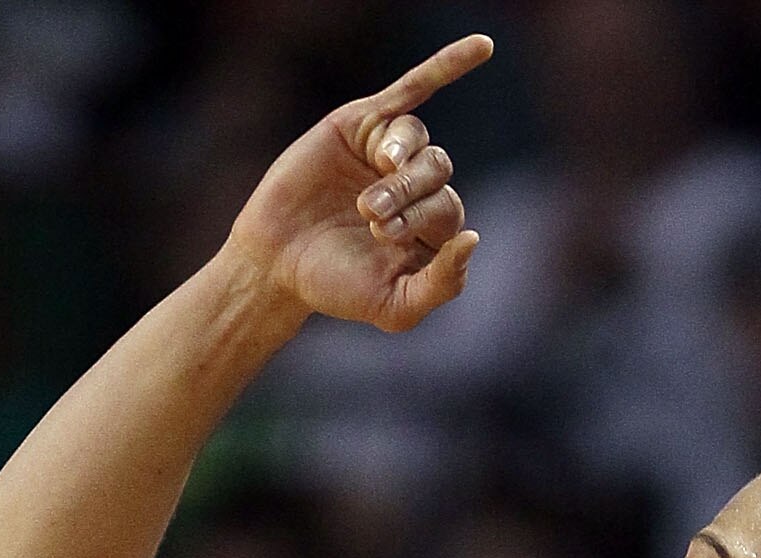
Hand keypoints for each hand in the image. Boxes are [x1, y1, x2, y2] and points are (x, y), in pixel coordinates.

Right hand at [227, 34, 490, 334]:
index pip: (451, 213)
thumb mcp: (395, 305)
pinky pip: (413, 87)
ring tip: (368, 194)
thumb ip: (442, 284)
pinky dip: (448, 64)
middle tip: (371, 220)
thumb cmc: (335, 286)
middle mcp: (414, 186)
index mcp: (428, 228)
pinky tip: (483, 48)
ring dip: (398, 166)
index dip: (424, 224)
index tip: (384, 243)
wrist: (277, 263)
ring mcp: (387, 151)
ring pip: (416, 139)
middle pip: (436, 171)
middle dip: (407, 197)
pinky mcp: (362, 123)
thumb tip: (474, 238)